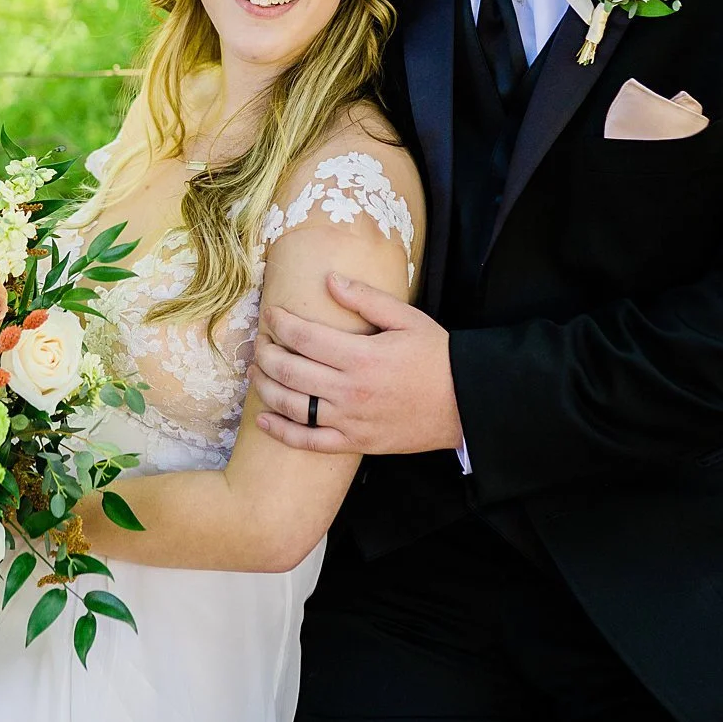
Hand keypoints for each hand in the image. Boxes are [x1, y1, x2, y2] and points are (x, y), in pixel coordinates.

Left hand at [249, 274, 462, 454]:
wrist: (466, 403)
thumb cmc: (438, 357)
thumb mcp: (407, 318)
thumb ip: (365, 299)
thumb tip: (329, 280)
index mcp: (360, 356)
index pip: (304, 336)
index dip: (280, 323)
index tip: (271, 315)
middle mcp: (350, 390)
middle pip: (290, 370)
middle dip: (266, 355)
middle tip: (259, 344)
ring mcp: (350, 420)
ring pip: (293, 406)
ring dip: (266, 388)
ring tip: (256, 374)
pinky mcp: (356, 442)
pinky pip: (310, 442)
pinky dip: (283, 433)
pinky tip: (264, 421)